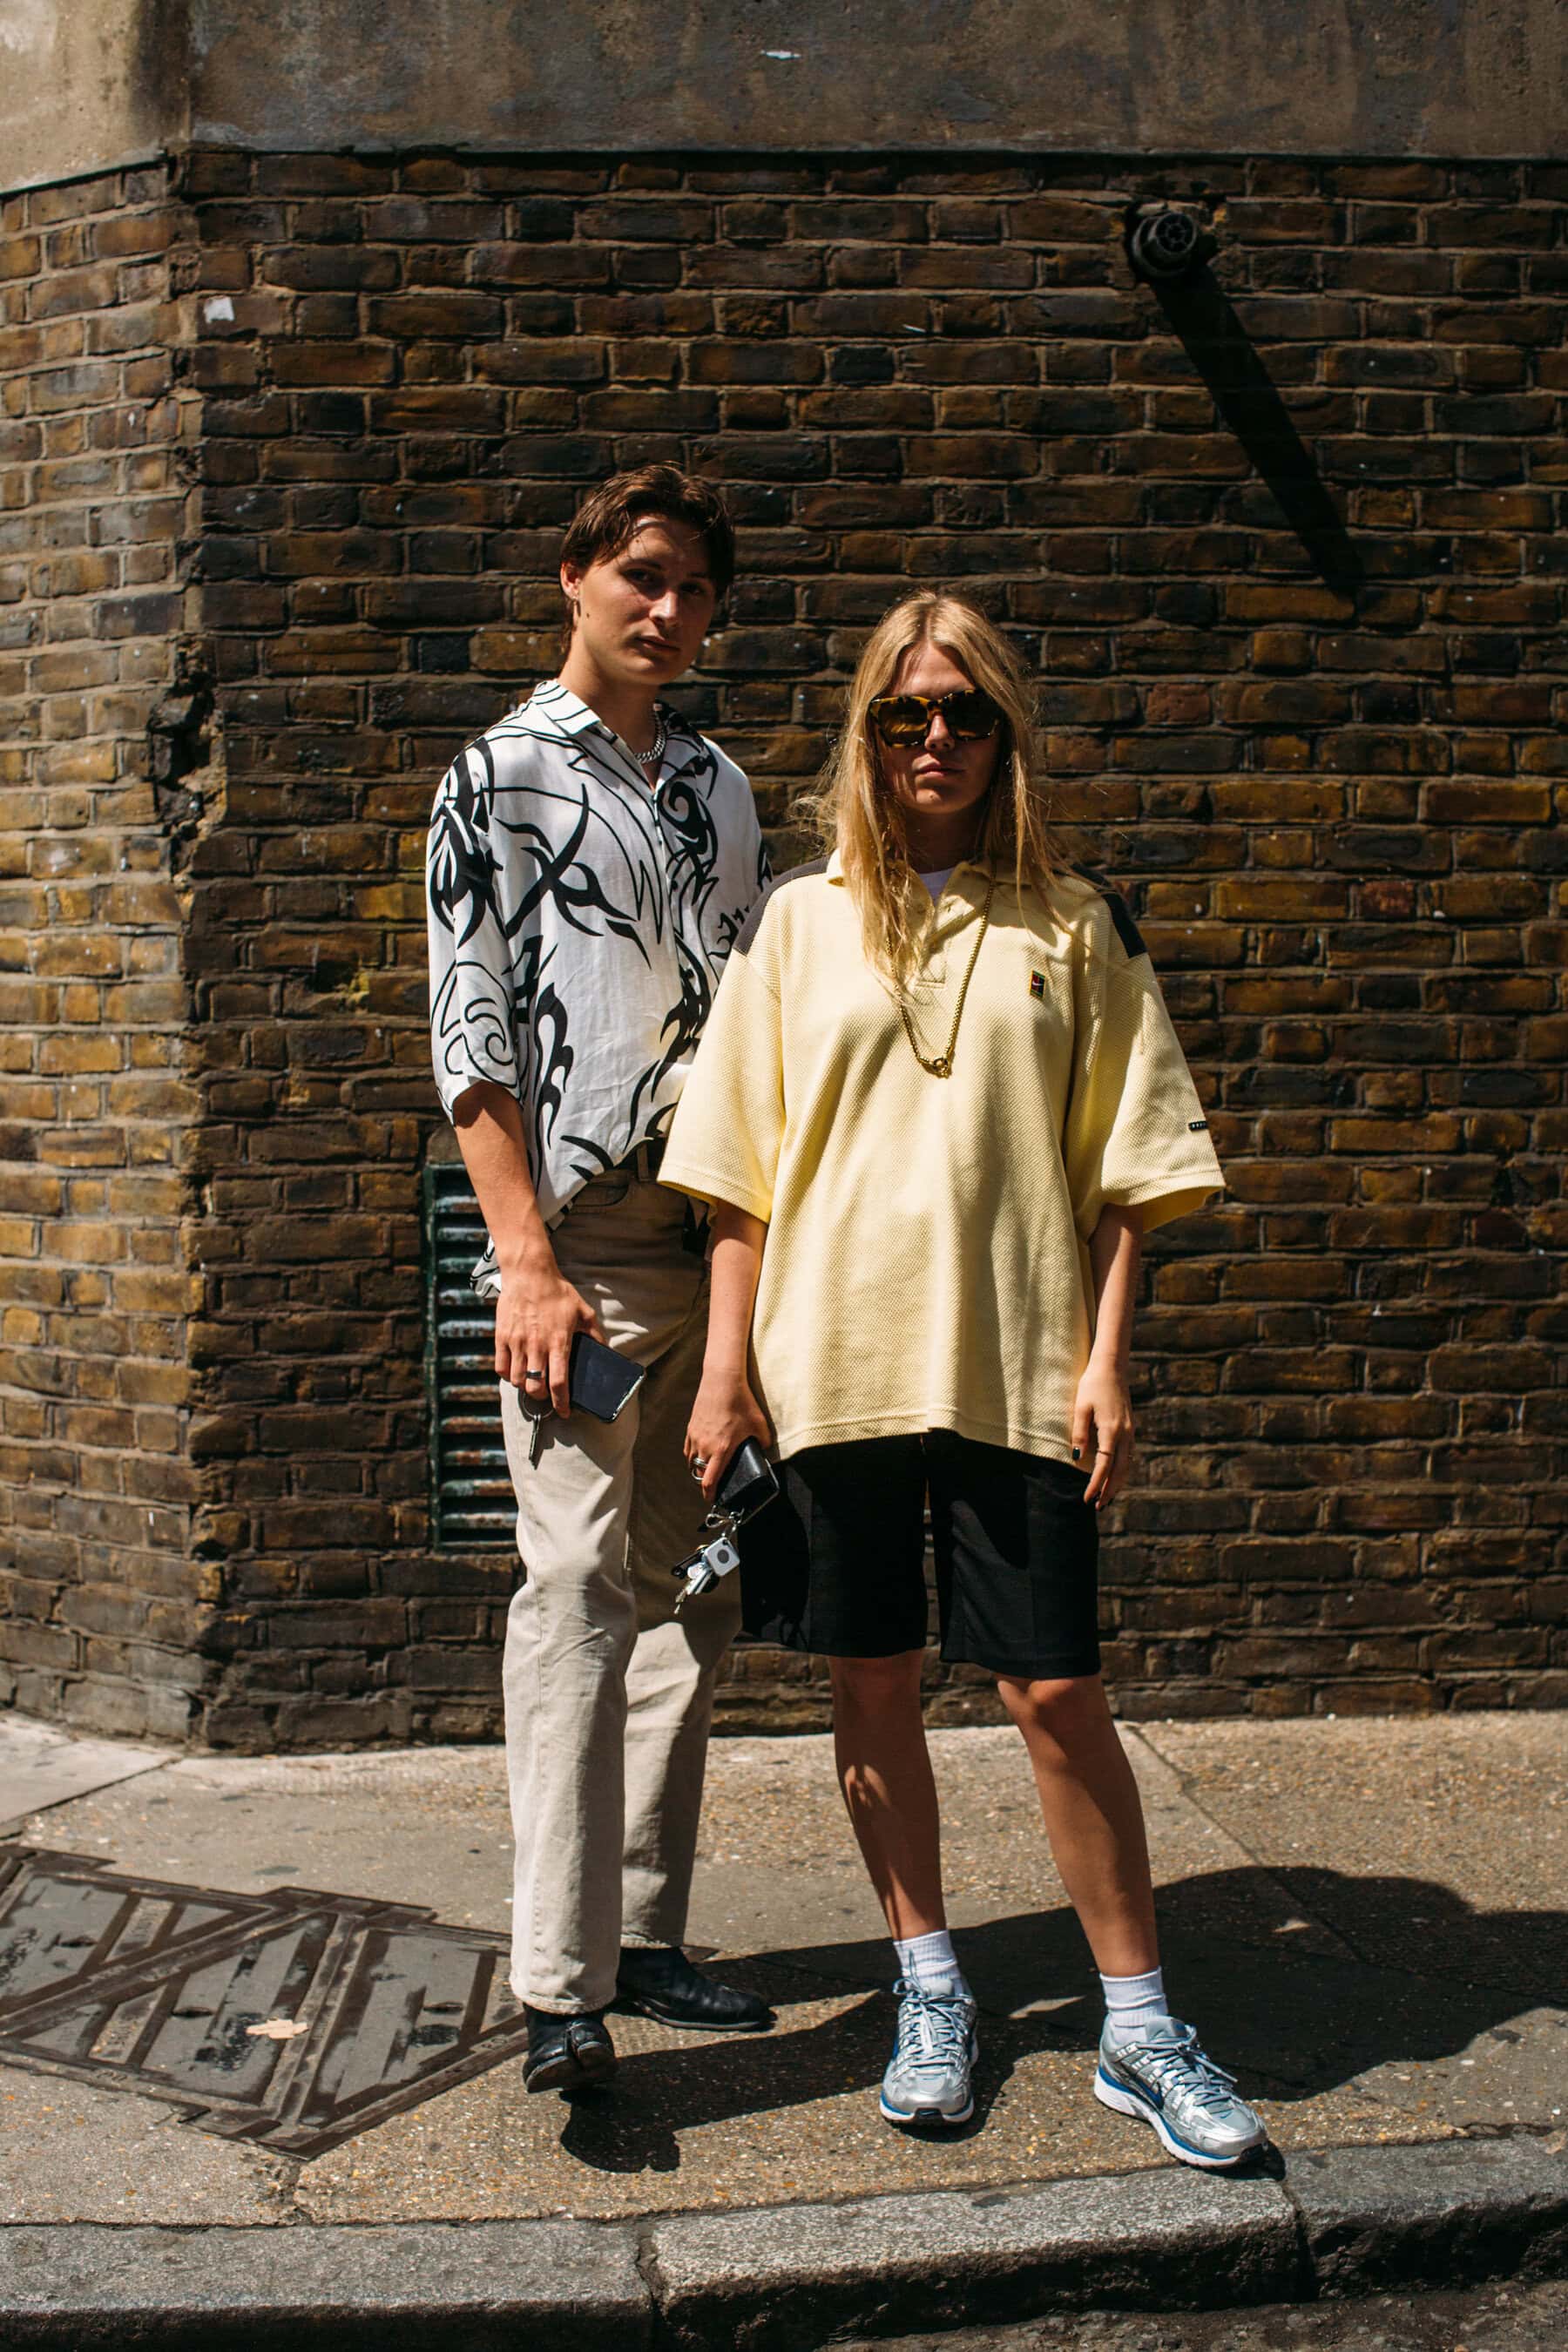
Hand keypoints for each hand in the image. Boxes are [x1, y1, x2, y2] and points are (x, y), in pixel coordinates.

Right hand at [494, 1249, 603, 1418]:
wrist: (529, 1274)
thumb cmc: (558, 1292)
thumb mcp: (584, 1311)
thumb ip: (594, 1334)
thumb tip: (604, 1351)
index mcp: (559, 1342)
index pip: (559, 1383)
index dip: (561, 1403)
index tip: (564, 1412)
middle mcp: (537, 1345)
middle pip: (535, 1387)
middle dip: (542, 1397)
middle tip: (547, 1394)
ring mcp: (517, 1342)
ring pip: (517, 1380)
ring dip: (526, 1386)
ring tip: (532, 1382)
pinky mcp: (501, 1337)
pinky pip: (501, 1367)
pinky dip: (508, 1375)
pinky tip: (516, 1371)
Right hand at [685, 1368, 771, 1504]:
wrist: (722, 1381)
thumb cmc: (741, 1402)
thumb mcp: (759, 1424)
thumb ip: (764, 1441)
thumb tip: (765, 1448)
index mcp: (722, 1449)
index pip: (710, 1480)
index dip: (709, 1494)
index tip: (712, 1499)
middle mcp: (705, 1446)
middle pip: (698, 1474)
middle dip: (703, 1484)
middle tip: (711, 1487)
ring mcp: (696, 1437)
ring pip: (691, 1462)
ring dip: (697, 1470)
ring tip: (705, 1472)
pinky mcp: (691, 1427)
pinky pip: (688, 1449)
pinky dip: (692, 1456)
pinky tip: (699, 1454)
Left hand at [1071, 1360, 1133, 1508]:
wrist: (1112, 1367)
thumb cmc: (1092, 1385)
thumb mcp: (1080, 1407)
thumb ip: (1079, 1433)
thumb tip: (1077, 1459)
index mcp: (1111, 1430)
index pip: (1104, 1466)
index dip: (1096, 1484)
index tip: (1087, 1499)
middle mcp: (1124, 1434)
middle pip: (1120, 1471)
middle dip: (1109, 1490)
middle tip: (1098, 1507)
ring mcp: (1130, 1431)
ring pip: (1127, 1465)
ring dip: (1117, 1483)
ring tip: (1106, 1498)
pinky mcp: (1130, 1428)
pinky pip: (1128, 1455)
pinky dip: (1122, 1470)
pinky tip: (1114, 1476)